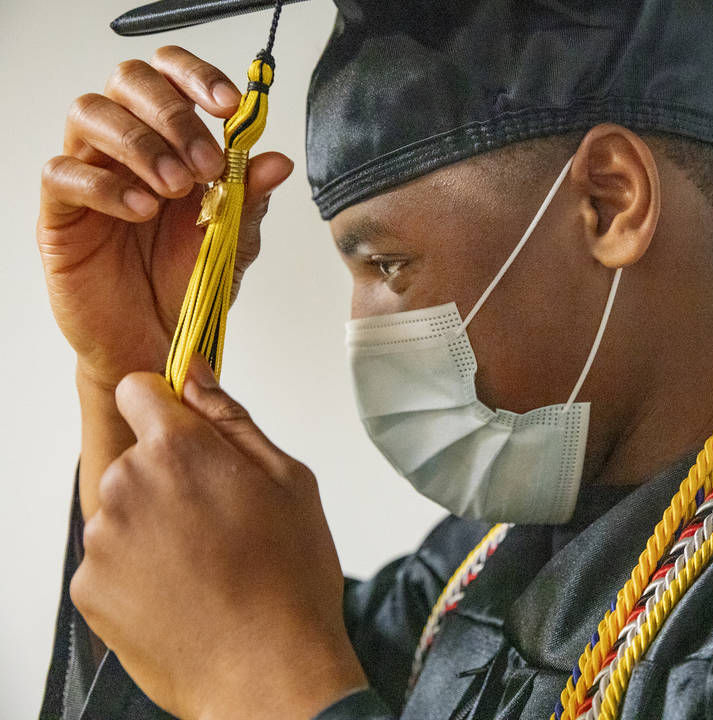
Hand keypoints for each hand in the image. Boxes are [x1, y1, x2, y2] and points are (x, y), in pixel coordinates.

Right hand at [38, 45, 292, 391]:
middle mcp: (127, 146)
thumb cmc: (189, 283)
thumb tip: (276, 160)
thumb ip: (250, 198)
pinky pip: (63, 173)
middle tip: (206, 165)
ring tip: (175, 190)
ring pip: (90, 113)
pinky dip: (106, 185)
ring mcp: (89, 173)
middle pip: (127, 80)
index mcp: (172, 140)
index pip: (171, 75)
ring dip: (141, 144)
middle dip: (173, 114)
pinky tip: (141, 210)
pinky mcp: (59, 211)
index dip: (198, 76)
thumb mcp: (234, 241)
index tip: (232, 105)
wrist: (159, 343)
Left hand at [70, 365, 367, 719]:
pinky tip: (185, 591)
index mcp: (179, 450)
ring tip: (209, 564)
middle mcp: (126, 487)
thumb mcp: (289, 481)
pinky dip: (140, 569)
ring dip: (157, 524)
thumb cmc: (290, 579)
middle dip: (172, 475)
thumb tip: (195, 374)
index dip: (165, 405)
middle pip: (137, 456)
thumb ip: (232, 419)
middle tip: (224, 518)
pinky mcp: (88, 588)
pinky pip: (112, 558)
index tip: (188, 429)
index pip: (138, 389)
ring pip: (126, 509)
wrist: (268, 673)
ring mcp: (102, 541)